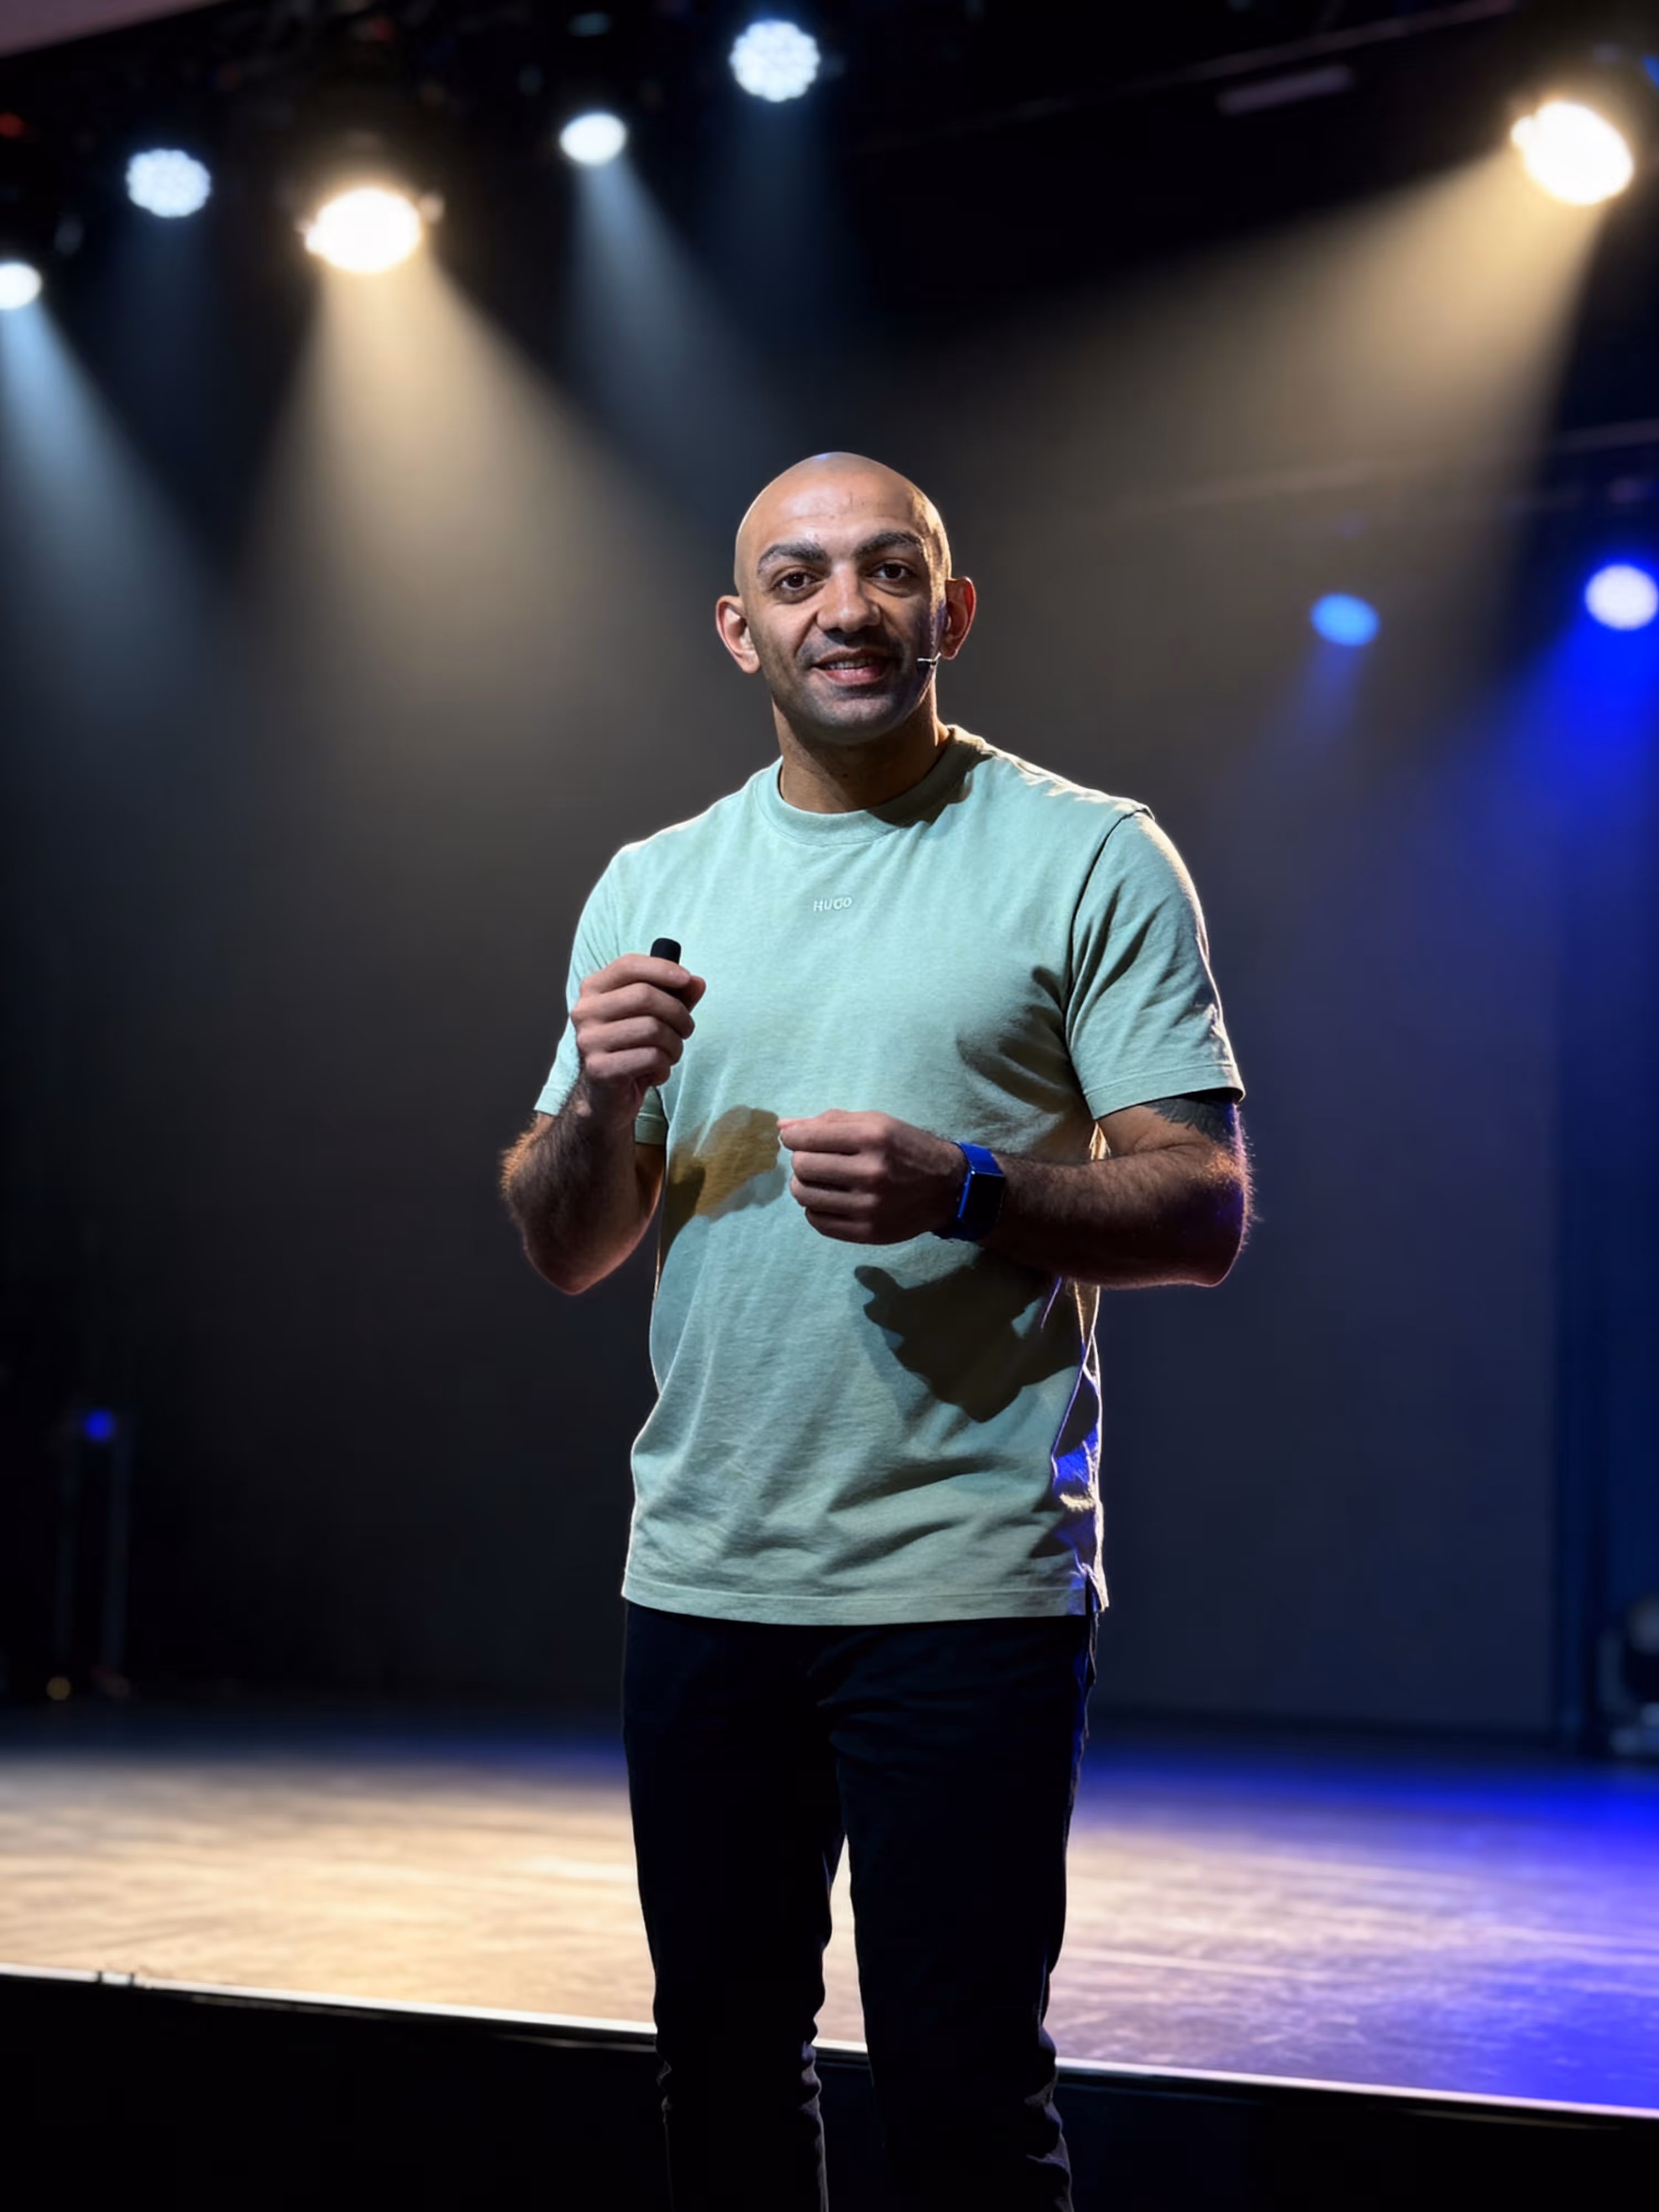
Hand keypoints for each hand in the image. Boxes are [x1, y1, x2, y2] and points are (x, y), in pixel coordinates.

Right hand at [572, 953, 705, 1130]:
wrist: (606, 1097)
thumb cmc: (631, 1049)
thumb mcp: (654, 1017)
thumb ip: (675, 996)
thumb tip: (697, 982)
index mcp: (593, 989)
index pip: (628, 965)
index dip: (662, 968)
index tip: (687, 979)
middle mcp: (585, 1011)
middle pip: (645, 996)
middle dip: (678, 1014)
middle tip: (686, 1030)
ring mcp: (588, 1040)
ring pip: (652, 1028)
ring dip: (674, 1044)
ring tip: (669, 1054)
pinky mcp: (599, 1068)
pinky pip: (650, 1057)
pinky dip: (664, 1067)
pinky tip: (656, 1072)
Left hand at [777, 1110, 963, 1243]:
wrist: (947, 1188)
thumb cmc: (906, 1148)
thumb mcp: (875, 1122)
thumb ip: (829, 1121)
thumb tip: (782, 1127)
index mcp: (872, 1137)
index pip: (806, 1138)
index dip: (794, 1138)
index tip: (798, 1140)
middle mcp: (870, 1172)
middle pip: (802, 1167)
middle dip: (801, 1161)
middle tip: (814, 1160)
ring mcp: (869, 1206)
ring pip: (805, 1197)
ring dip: (805, 1186)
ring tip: (820, 1181)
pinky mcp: (868, 1232)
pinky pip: (818, 1222)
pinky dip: (816, 1209)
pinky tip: (830, 1200)